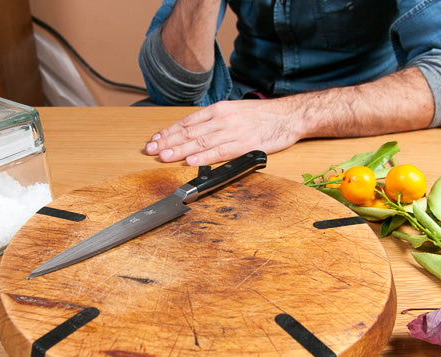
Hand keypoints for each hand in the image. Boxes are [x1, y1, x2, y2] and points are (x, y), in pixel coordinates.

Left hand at [144, 98, 305, 165]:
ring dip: (179, 150)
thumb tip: (195, 133)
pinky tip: (190, 161)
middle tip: (151, 150)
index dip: (169, 131)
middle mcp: (222, 119)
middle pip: (189, 132)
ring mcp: (233, 132)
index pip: (188, 122)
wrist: (289, 116)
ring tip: (163, 156)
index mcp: (219, 110)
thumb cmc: (264, 116)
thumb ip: (215, 122)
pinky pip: (220, 152)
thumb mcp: (235, 112)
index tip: (155, 139)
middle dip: (168, 141)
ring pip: (200, 142)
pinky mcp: (244, 145)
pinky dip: (204, 157)